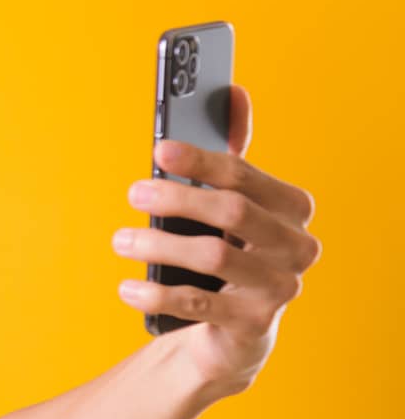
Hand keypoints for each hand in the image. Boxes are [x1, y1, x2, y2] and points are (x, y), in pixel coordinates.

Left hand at [112, 84, 321, 395]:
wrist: (236, 328)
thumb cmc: (231, 249)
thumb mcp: (232, 203)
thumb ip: (231, 152)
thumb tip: (232, 91)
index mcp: (292, 207)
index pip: (244, 176)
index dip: (200, 160)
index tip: (159, 150)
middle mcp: (297, 246)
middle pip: (232, 212)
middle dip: (176, 199)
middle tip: (133, 193)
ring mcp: (280, 288)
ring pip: (213, 257)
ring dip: (158, 245)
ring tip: (120, 240)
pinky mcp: (254, 324)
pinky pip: (199, 304)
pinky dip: (157, 293)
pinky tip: (128, 287)